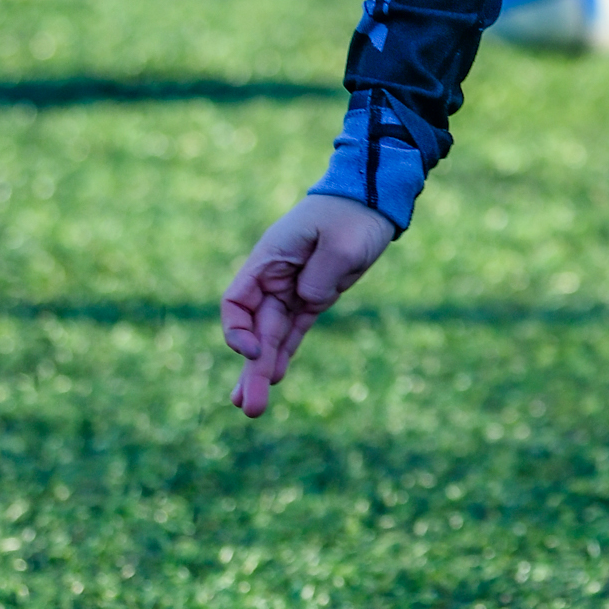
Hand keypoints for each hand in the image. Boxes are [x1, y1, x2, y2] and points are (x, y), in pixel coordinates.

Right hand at [220, 192, 397, 417]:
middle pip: (254, 330)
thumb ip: (319, 277)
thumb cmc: (352, 215)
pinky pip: (292, 331)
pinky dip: (283, 353)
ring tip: (252, 407)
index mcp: (269, 260)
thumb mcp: (339, 244)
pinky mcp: (313, 297)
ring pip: (271, 337)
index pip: (236, 302)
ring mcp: (293, 289)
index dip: (237, 331)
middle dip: (251, 368)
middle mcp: (274, 278)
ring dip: (263, 370)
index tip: (252, 351)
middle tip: (248, 407)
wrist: (373, 201)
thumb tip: (306, 300)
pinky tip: (275, 378)